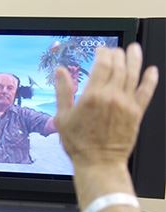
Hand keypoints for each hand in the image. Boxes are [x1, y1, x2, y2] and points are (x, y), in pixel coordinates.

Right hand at [54, 43, 158, 166]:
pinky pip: (146, 92)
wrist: (99, 163)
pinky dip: (150, 79)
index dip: (103, 53)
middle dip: (118, 54)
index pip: (102, 65)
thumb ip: (63, 92)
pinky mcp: (137, 113)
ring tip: (134, 49)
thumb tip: (60, 72)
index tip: (101, 50)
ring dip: (135, 59)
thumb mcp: (62, 117)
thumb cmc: (79, 144)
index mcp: (92, 96)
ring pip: (134, 74)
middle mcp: (111, 97)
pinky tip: (151, 71)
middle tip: (115, 51)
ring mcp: (126, 104)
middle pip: (119, 66)